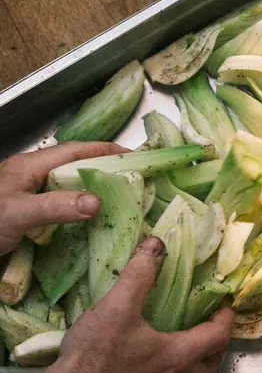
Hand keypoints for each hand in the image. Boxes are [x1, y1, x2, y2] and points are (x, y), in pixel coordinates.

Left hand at [0, 141, 125, 253]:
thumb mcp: (20, 213)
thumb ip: (56, 206)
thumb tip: (98, 201)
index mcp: (30, 166)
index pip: (73, 151)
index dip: (102, 150)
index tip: (130, 155)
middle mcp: (30, 177)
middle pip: (72, 167)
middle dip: (100, 170)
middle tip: (128, 180)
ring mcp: (27, 195)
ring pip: (65, 187)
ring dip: (88, 191)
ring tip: (113, 201)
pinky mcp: (25, 214)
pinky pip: (57, 207)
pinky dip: (75, 211)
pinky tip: (85, 222)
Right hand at [48, 236, 234, 372]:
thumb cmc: (95, 355)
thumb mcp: (117, 306)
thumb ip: (139, 274)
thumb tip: (156, 245)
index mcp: (178, 355)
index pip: (218, 336)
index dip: (226, 319)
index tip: (226, 305)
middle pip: (212, 364)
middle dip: (218, 344)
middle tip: (213, 326)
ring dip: (197, 362)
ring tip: (186, 343)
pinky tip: (155, 366)